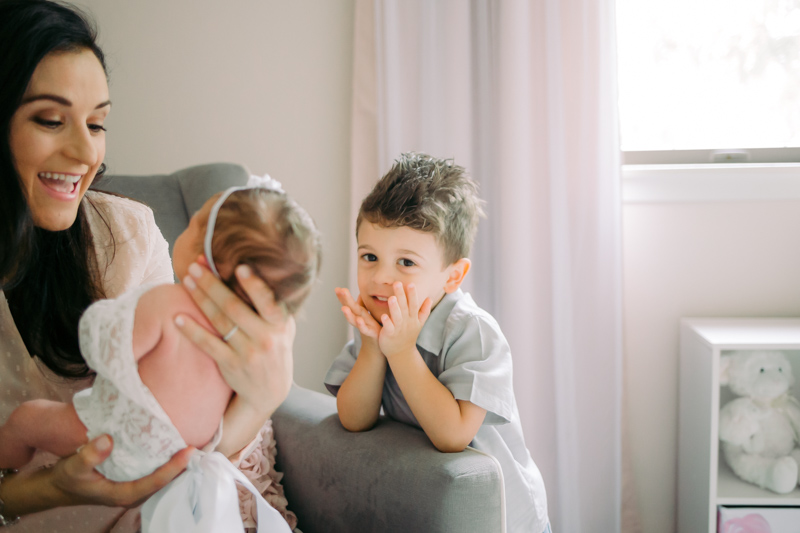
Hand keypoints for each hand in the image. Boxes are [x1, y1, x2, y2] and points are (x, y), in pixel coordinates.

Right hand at [0, 435, 191, 515]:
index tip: (189, 450)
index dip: (174, 467)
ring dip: (176, 462)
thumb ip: (90, 455)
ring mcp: (134, 486)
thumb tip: (108, 440)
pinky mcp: (132, 478)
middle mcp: (133, 492)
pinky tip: (174, 444)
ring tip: (195, 441)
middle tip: (202, 443)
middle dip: (183, 465)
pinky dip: (165, 460)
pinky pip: (155, 471)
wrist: (58, 486)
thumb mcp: (73, 467)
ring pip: (162, 476)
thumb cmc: (67, 478)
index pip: (156, 482)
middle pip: (165, 481)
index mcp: (123, 494)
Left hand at [176, 258, 294, 420]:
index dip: (254, 285)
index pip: (268, 302)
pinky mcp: (230, 366)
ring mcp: (247, 353)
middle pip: (234, 307)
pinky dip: (192, 330)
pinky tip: (178, 317)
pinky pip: (208, 345)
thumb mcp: (285, 329)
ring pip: (219, 322)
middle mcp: (265, 339)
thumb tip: (258, 273)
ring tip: (186, 280)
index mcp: (281, 326)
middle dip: (212, 284)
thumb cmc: (276, 350)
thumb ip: (275, 306)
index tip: (239, 267)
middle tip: (195, 266)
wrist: (269, 392)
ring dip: (200, 299)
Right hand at [335, 287, 381, 344]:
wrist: (376, 346)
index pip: (349, 303)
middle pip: (350, 308)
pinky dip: (361, 325)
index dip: (343, 296)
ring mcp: (362, 326)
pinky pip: (365, 329)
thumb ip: (363, 304)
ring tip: (344, 308)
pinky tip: (359, 319)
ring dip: (348, 314)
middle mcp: (358, 318)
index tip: (337, 288)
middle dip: (344, 300)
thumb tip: (360, 293)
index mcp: (358, 313)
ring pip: (354, 320)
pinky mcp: (370, 333)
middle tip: (339, 290)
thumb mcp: (367, 314)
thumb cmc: (371, 328)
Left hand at [377, 282, 431, 357]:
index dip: (413, 294)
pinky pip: (389, 328)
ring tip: (391, 298)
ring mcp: (398, 329)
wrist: (402, 353)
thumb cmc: (409, 335)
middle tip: (397, 283)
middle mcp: (406, 322)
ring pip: (397, 317)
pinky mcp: (390, 335)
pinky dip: (387, 322)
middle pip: (404, 307)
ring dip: (394, 308)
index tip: (411, 284)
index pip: (414, 304)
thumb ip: (424, 311)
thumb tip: (430, 298)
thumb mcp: (419, 323)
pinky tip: (383, 316)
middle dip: (402, 295)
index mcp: (413, 318)